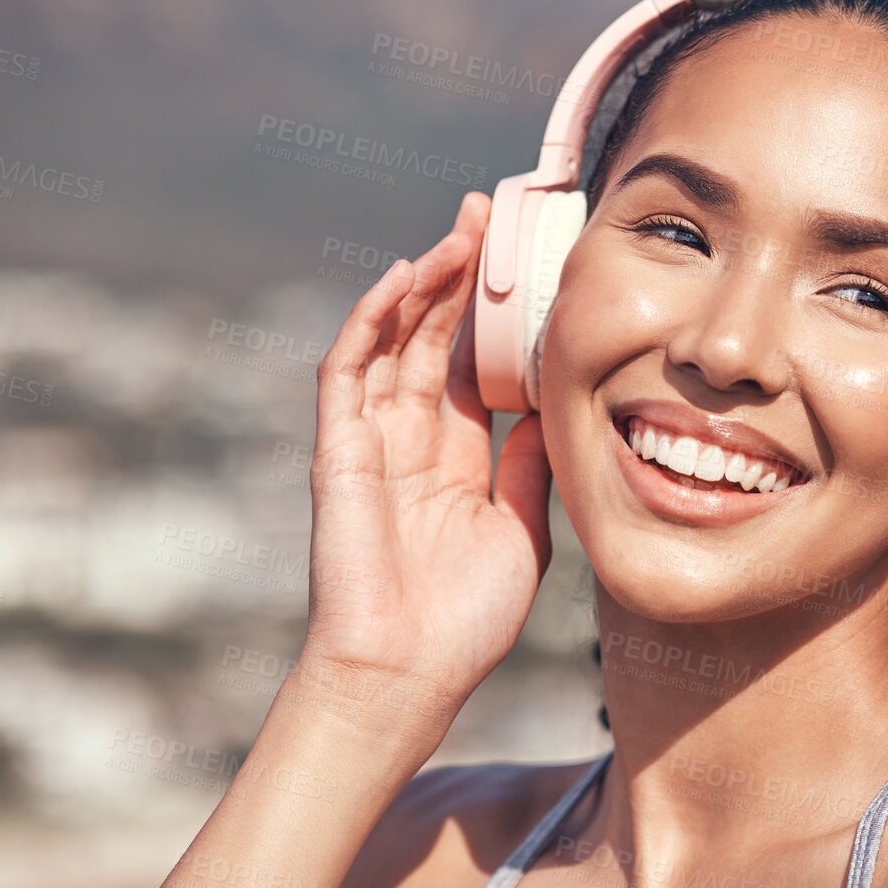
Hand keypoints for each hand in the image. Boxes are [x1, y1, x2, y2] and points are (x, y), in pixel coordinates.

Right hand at [298, 191, 552, 730]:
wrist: (409, 675)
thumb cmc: (466, 621)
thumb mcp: (522, 531)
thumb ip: (529, 470)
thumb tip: (549, 416)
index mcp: (458, 457)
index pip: (476, 362)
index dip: (496, 313)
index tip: (527, 263)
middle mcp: (413, 439)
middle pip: (435, 336)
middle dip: (461, 275)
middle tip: (489, 213)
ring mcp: (371, 441)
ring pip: (394, 339)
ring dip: (423, 282)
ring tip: (459, 229)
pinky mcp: (338, 451)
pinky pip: (348, 372)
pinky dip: (371, 321)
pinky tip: (403, 276)